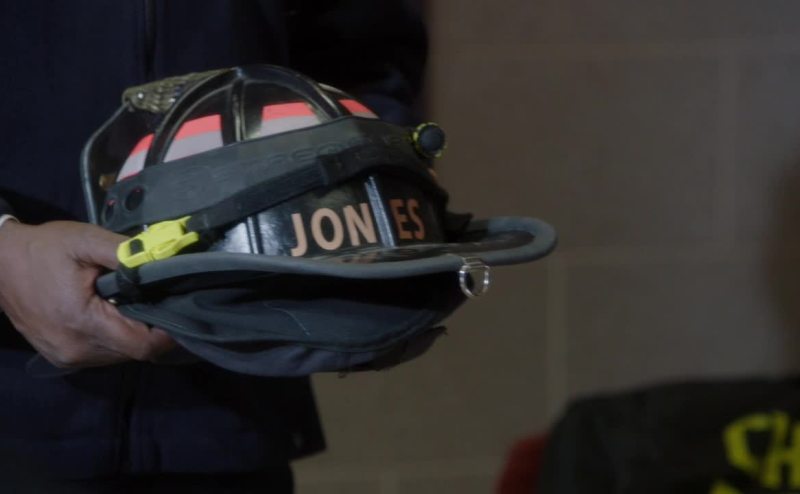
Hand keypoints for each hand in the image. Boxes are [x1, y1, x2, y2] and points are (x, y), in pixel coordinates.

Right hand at [0, 220, 174, 367]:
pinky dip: (116, 338)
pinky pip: (104, 354)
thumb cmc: (44, 249)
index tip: (179, 307)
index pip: (143, 344)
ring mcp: (67, 358)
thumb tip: (165, 261)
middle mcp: (76, 349)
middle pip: (135, 352)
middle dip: (153, 329)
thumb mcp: (86, 240)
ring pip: (121, 356)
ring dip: (134, 334)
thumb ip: (127, 253)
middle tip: (160, 300)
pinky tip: (115, 314)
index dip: (168, 331)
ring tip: (136, 304)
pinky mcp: (62, 358)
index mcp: (82, 322)